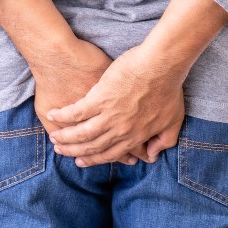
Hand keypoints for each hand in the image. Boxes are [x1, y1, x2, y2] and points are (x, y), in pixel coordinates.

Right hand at [45, 43, 185, 167]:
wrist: (161, 66)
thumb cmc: (169, 88)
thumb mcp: (174, 119)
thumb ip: (165, 140)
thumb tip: (154, 155)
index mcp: (136, 136)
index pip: (111, 154)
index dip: (95, 160)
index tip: (81, 162)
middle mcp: (120, 130)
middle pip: (92, 146)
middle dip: (74, 151)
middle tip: (61, 151)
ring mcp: (109, 115)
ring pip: (82, 133)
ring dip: (66, 137)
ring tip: (55, 137)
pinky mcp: (99, 98)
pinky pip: (76, 112)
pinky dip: (63, 116)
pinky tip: (53, 115)